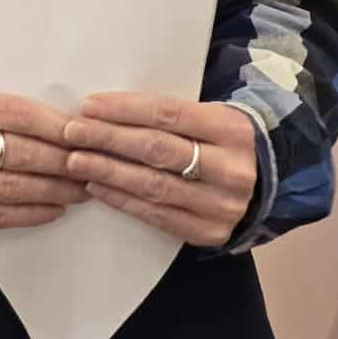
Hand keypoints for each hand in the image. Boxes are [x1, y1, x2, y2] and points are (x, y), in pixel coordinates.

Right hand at [0, 85, 85, 241]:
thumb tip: (59, 124)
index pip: (14, 111)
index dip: (55, 124)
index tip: (86, 132)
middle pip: (18, 151)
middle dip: (63, 161)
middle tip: (93, 165)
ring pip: (11, 187)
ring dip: (55, 190)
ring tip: (82, 190)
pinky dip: (31, 214)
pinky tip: (54, 209)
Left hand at [62, 94, 260, 247]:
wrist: (266, 184)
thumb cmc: (222, 142)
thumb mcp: (210, 117)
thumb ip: (168, 116)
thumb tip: (104, 110)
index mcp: (230, 128)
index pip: (167, 114)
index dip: (125, 109)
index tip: (89, 106)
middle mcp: (230, 168)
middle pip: (157, 150)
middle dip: (108, 139)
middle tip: (72, 132)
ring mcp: (221, 205)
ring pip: (153, 185)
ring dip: (108, 172)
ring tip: (76, 161)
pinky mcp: (210, 232)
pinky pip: (157, 215)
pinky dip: (122, 200)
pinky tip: (97, 188)